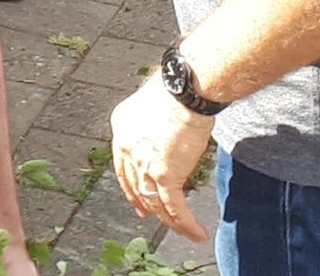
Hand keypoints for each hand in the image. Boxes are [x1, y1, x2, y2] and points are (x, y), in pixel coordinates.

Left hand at [109, 75, 214, 242]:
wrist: (184, 89)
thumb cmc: (175, 87)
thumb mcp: (153, 102)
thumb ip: (154, 121)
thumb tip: (166, 127)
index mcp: (121, 127)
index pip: (122, 165)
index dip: (130, 184)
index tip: (136, 198)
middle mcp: (127, 147)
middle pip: (135, 185)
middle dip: (145, 204)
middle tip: (151, 216)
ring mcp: (144, 162)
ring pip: (156, 201)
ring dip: (171, 221)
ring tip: (184, 231)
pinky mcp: (165, 174)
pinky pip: (175, 207)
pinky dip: (186, 223)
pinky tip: (197, 233)